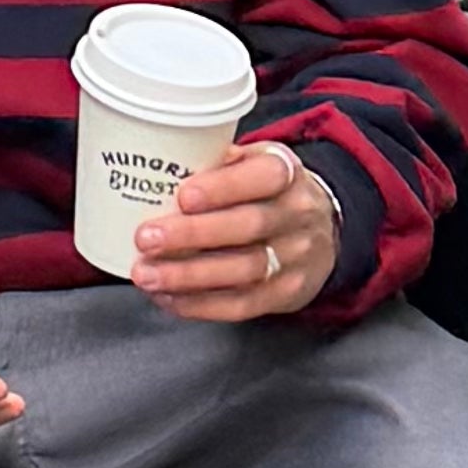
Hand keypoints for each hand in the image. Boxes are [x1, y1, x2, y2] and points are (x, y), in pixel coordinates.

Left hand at [128, 139, 339, 326]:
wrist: (321, 231)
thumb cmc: (268, 192)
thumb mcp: (252, 162)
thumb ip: (215, 163)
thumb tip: (154, 168)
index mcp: (287, 173)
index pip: (263, 177)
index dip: (223, 188)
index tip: (183, 196)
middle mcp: (298, 215)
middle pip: (248, 227)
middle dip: (192, 235)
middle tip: (146, 238)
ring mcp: (297, 259)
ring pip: (243, 271)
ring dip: (188, 275)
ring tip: (146, 274)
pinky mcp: (288, 294)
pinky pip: (242, 305)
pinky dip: (199, 304)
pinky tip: (167, 297)